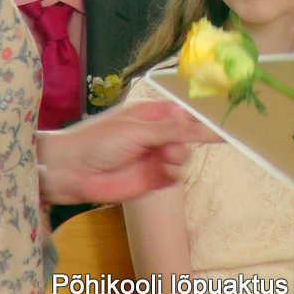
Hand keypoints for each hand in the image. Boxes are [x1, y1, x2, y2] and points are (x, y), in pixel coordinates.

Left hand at [38, 99, 217, 204]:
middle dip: (186, 141)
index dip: (201, 118)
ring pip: (183, 157)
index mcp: (151, 115)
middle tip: (173, 147)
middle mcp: (156, 135)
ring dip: (179, 158)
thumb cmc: (99, 141)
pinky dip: (174, 174)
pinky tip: (165, 172)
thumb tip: (201, 124)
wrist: (73, 172)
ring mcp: (154, 157)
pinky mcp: (152, 180)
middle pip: (188, 136)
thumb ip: (170, 130)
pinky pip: (175, 176)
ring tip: (165, 161)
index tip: (220, 124)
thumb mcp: (136, 130)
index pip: (184, 113)